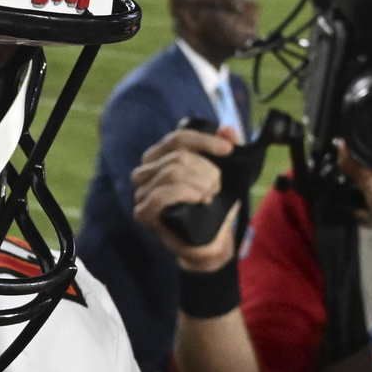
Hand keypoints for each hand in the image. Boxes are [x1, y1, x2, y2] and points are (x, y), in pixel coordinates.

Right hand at [132, 124, 241, 271]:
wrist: (211, 241)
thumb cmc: (214, 205)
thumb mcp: (227, 173)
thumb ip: (229, 147)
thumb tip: (226, 130)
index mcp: (160, 157)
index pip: (178, 138)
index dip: (204, 140)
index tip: (227, 150)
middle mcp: (145, 171)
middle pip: (178, 156)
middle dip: (205, 171)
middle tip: (216, 187)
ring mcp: (142, 192)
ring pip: (171, 172)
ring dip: (199, 184)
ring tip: (209, 196)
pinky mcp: (143, 212)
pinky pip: (160, 194)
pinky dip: (183, 193)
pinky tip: (199, 199)